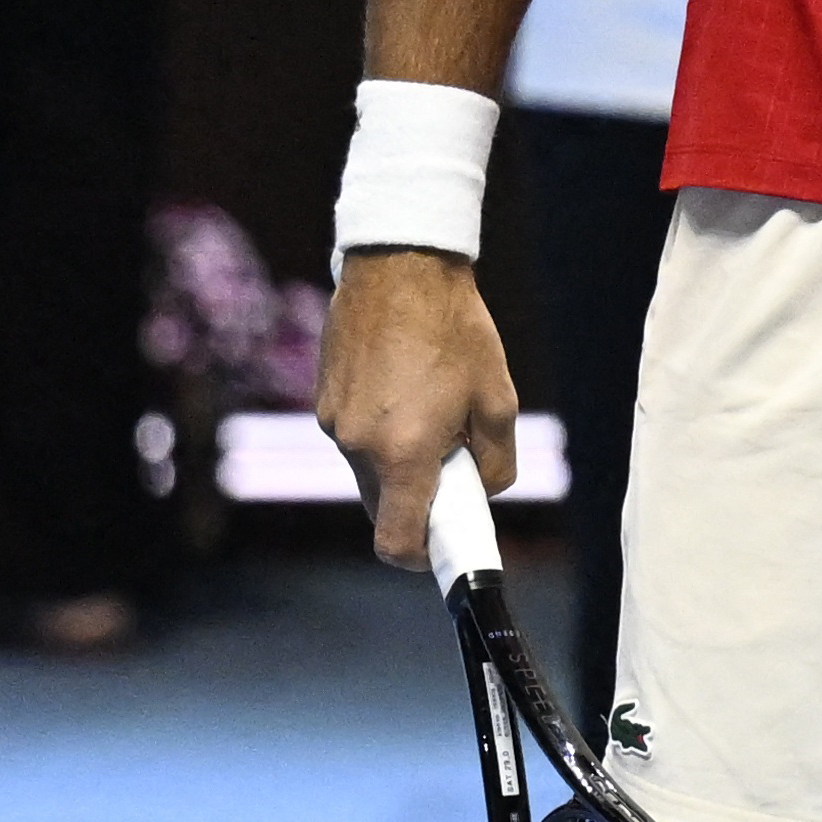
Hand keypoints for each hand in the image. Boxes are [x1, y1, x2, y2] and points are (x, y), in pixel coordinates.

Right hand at [314, 249, 518, 570]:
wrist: (400, 264)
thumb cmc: (455, 330)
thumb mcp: (499, 400)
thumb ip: (496, 461)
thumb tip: (483, 489)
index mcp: (402, 453)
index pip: (396, 541)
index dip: (421, 556)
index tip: (443, 545)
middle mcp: (358, 445)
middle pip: (382, 509)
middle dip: (416, 502)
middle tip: (452, 468)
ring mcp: (333, 422)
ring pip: (368, 472)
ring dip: (399, 463)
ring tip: (431, 412)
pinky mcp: (323, 399)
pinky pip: (353, 437)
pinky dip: (380, 433)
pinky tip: (405, 389)